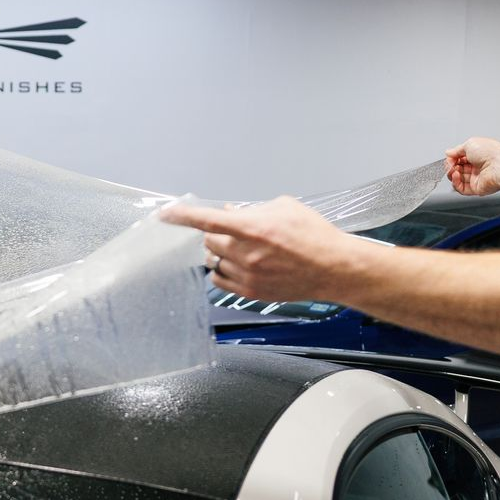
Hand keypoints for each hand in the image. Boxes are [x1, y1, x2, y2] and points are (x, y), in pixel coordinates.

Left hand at [161, 196, 364, 300]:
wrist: (334, 268)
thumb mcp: (285, 208)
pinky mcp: (252, 291)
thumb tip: (231, 213)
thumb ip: (254, 209)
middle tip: (233, 232)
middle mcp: (246, 253)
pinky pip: (221, 281)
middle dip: (216, 234)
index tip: (166, 214)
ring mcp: (248, 275)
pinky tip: (238, 265)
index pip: (207, 220)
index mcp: (253, 227)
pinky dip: (223, 271)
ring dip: (222, 253)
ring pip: (214, 262)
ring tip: (243, 250)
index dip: (182, 216)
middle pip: (209, 242)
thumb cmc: (314, 235)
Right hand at [444, 136, 499, 196]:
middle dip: (451, 167)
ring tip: (453, 170)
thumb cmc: (490, 153)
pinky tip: (456, 176)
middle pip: (458, 169)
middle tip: (450, 164)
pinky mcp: (477, 188)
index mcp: (477, 155)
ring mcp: (477, 178)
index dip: (453, 158)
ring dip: (452, 175)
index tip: (449, 157)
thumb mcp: (469, 144)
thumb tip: (448, 152)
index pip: (460, 158)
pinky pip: (462, 189)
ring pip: (458, 180)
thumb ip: (457, 149)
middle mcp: (478, 167)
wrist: (499, 165)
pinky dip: (456, 183)